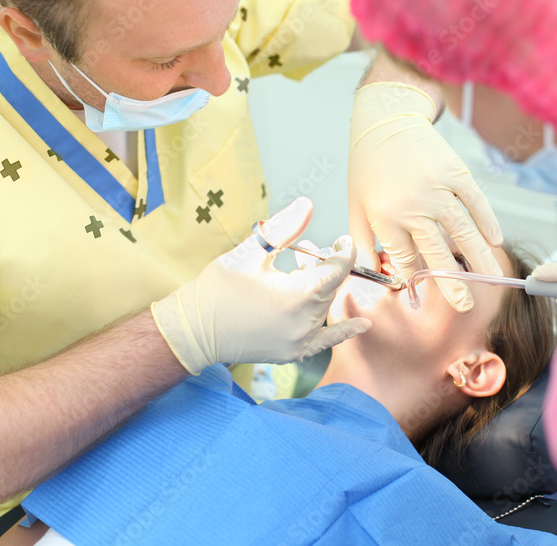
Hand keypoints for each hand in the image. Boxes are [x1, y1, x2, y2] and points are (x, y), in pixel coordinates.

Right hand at [151, 198, 370, 372]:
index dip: (343, 252)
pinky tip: (363, 325)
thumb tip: (308, 204)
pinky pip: (325, 341)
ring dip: (321, 289)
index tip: (342, 239)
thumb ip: (283, 229)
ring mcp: (298, 341)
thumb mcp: (250, 252)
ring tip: (301, 272)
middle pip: (330, 288)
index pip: (336, 270)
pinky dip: (343, 331)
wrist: (193, 330)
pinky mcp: (291, 352)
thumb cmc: (217, 288)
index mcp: (295, 296)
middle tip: (307, 252)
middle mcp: (302, 323)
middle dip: (326, 267)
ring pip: (325, 308)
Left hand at [348, 82, 503, 312]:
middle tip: (465, 306)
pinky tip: (496, 241)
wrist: (385, 119)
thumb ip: (362, 243)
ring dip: (480, 259)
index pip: (406, 259)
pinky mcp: (456, 172)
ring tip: (492, 281)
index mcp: (386, 217)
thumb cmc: (367, 166)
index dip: (417, 278)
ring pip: (463, 232)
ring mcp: (438, 188)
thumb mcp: (356, 206)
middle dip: (452, 284)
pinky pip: (476, 202)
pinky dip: (488, 222)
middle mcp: (413, 206)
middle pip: (437, 253)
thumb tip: (373, 276)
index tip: (427, 293)